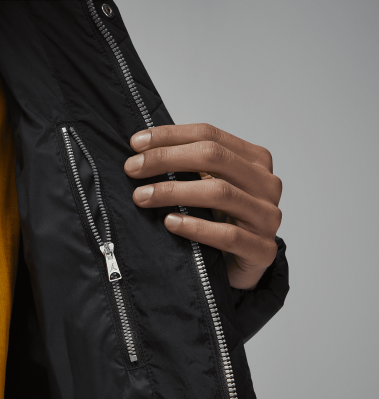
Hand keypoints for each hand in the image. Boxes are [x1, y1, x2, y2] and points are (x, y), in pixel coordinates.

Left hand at [124, 124, 281, 289]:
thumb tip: (142, 149)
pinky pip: (228, 235)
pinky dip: (195, 227)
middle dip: (166, 159)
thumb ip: (191, 166)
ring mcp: (268, 216)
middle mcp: (267, 183)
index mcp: (255, 160)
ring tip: (142, 196)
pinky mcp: (263, 249)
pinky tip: (170, 223)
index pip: (210, 135)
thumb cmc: (223, 218)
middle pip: (214, 157)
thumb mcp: (210, 183)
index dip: (170, 136)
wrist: (244, 260)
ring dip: (174, 192)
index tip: (135, 144)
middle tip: (132, 168)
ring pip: (219, 192)